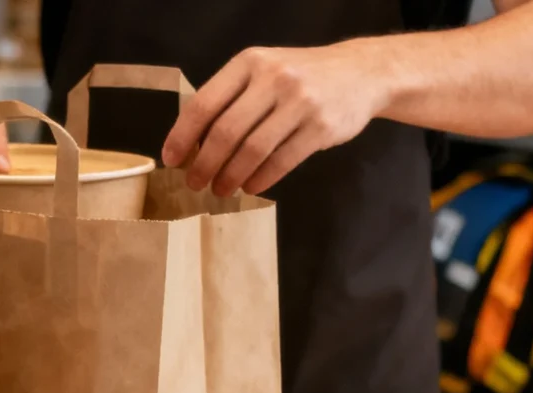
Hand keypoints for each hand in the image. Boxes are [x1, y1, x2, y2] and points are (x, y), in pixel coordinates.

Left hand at [163, 45, 385, 195]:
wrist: (361, 72)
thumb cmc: (300, 77)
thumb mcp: (263, 71)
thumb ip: (231, 98)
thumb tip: (193, 143)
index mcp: (250, 63)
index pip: (204, 103)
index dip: (183, 136)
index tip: (171, 160)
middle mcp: (274, 78)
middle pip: (226, 132)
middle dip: (205, 164)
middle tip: (195, 183)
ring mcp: (300, 102)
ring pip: (253, 150)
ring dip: (231, 176)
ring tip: (221, 189)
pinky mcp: (321, 127)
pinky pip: (282, 161)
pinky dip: (261, 179)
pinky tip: (251, 186)